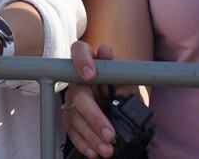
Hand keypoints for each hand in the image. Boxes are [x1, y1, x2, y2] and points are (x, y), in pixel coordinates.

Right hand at [63, 42, 119, 158]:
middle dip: (95, 117)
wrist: (125, 112)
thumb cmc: (125, 91)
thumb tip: (105, 50)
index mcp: (92, 64)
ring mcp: (72, 99)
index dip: (81, 60)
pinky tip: (93, 151)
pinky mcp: (70, 117)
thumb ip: (118, 71)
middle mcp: (78, 80)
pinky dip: (83, 143)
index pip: (79, 51)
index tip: (90, 74)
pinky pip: (71, 130)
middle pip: (79, 95)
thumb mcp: (129, 83)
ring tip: (107, 149)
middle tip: (110, 134)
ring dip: (92, 136)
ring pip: (75, 117)